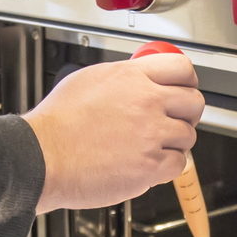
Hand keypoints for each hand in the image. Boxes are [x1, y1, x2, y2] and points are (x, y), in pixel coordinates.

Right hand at [25, 52, 204, 213]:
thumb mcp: (88, 80)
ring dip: (174, 143)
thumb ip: (122, 78)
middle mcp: (146, 102)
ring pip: (188, 136)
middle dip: (187, 113)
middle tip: (176, 120)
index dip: (187, 80)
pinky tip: (147, 164)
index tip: (184, 88)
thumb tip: (138, 78)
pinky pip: (179, 164)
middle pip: (194, 102)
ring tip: (151, 147)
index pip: (181, 69)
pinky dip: (167, 167)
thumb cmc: (57, 124)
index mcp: (131, 77)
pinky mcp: (151, 166)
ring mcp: (151, 134)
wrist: (43, 157)